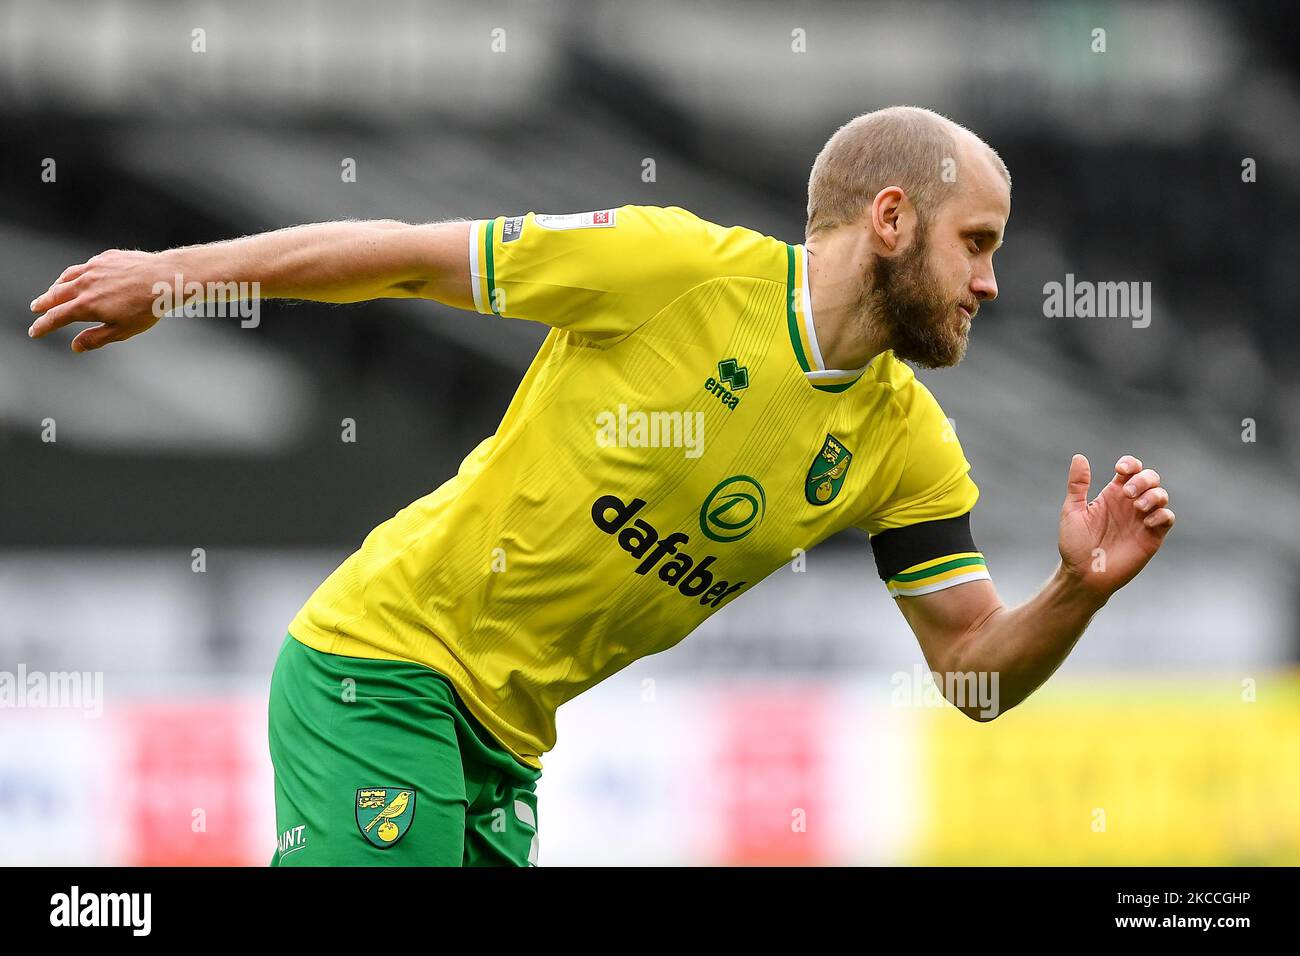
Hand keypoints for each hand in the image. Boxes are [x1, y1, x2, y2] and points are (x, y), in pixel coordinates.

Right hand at [28, 249, 170, 351]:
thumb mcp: (122, 331)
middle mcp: (85, 285)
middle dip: (44, 303)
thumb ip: (96, 338)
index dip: (43, 326)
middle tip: (36, 308)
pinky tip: (79, 277)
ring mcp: (94, 268)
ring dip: (56, 286)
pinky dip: (75, 274)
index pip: (56, 317)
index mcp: (86, 305)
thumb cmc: (147, 307)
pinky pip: (84, 266)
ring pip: (67, 278)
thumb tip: (75, 347)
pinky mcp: (105, 258)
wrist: (164, 278)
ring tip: (53, 292)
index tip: (34, 331)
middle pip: (55, 295)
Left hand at [1058, 454, 1174, 598]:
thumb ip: (1078, 485)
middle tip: (1128, 493)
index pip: (1130, 469)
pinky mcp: (1152, 537)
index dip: (1130, 463)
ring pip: (1162, 495)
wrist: (1083, 574)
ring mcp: (1142, 519)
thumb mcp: (1073, 511)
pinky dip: (1161, 515)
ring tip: (1137, 506)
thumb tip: (1079, 456)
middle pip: (1150, 478)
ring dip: (1154, 495)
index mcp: (1112, 494)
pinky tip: (1145, 523)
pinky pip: (1167, 518)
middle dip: (1144, 478)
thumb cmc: (1074, 544)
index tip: (1120, 470)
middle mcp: (1130, 504)